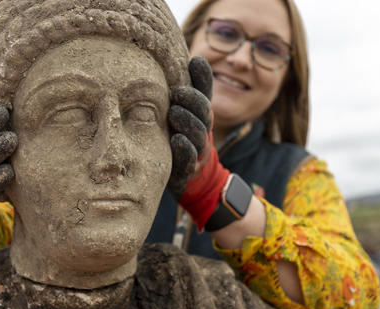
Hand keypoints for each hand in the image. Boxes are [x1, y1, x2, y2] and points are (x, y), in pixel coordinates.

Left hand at [167, 57, 229, 228]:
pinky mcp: (186, 170)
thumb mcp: (184, 111)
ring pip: (197, 135)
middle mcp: (202, 130)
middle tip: (178, 92)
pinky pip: (187, 159)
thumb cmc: (181, 137)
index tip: (195, 62)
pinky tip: (177, 140)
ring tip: (174, 112)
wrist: (190, 179)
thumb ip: (188, 88)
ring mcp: (196, 151)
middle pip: (204, 112)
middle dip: (192, 101)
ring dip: (187, 122)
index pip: (205, 93)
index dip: (203, 78)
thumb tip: (192, 57)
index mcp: (200, 114)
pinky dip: (184, 149)